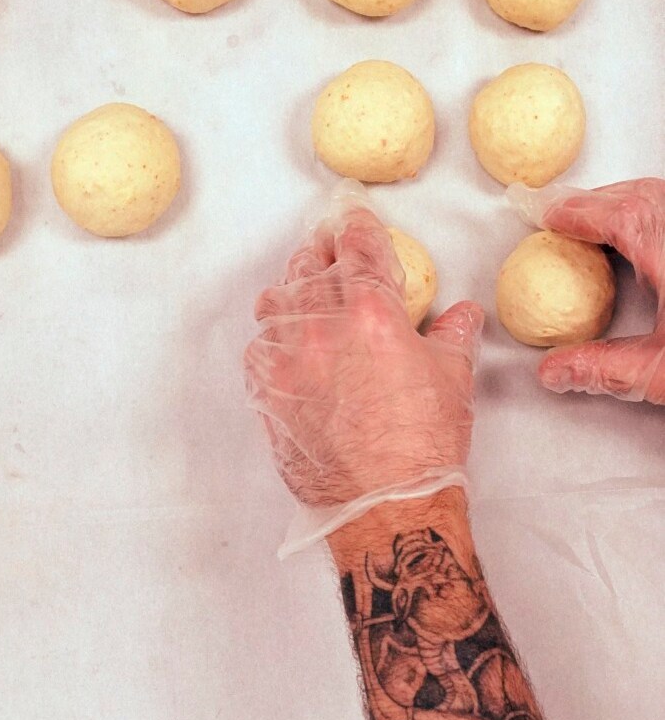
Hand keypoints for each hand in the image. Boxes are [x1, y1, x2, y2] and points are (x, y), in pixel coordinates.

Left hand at [244, 206, 483, 507]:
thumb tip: (461, 314)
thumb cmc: (422, 446)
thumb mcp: (453, 379)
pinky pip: (258, 348)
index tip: (350, 215)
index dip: (355, 224)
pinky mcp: (266, 392)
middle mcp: (322, 327)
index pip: (358, 246)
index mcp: (373, 312)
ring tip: (304, 294)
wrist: (383, 505)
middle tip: (327, 249)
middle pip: (309, 265)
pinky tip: (288, 345)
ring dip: (291, 290)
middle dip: (320, 251)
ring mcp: (287, 360)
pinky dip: (273, 338)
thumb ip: (454, 334)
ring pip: (274, 301)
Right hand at [509, 177, 664, 402]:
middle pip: (637, 194)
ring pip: (660, 196)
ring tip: (598, 222)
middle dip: (593, 200)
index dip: (573, 210)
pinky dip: (651, 212)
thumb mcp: (662, 370)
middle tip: (561, 213)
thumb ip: (604, 368)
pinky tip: (645, 240)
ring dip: (624, 202)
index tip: (544, 212)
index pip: (615, 214)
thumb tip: (555, 370)